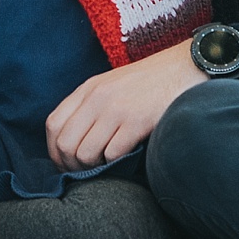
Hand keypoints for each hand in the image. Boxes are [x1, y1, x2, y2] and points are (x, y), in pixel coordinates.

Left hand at [44, 41, 205, 170]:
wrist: (185, 67)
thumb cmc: (150, 82)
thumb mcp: (112, 84)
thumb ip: (90, 105)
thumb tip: (72, 140)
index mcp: (88, 88)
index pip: (53, 125)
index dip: (55, 151)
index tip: (67, 163)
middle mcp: (97, 98)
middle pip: (65, 143)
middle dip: (72, 165)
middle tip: (87, 171)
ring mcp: (116, 109)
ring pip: (85, 153)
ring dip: (94, 167)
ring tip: (108, 165)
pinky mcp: (137, 121)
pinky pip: (112, 154)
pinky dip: (116, 163)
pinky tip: (126, 158)